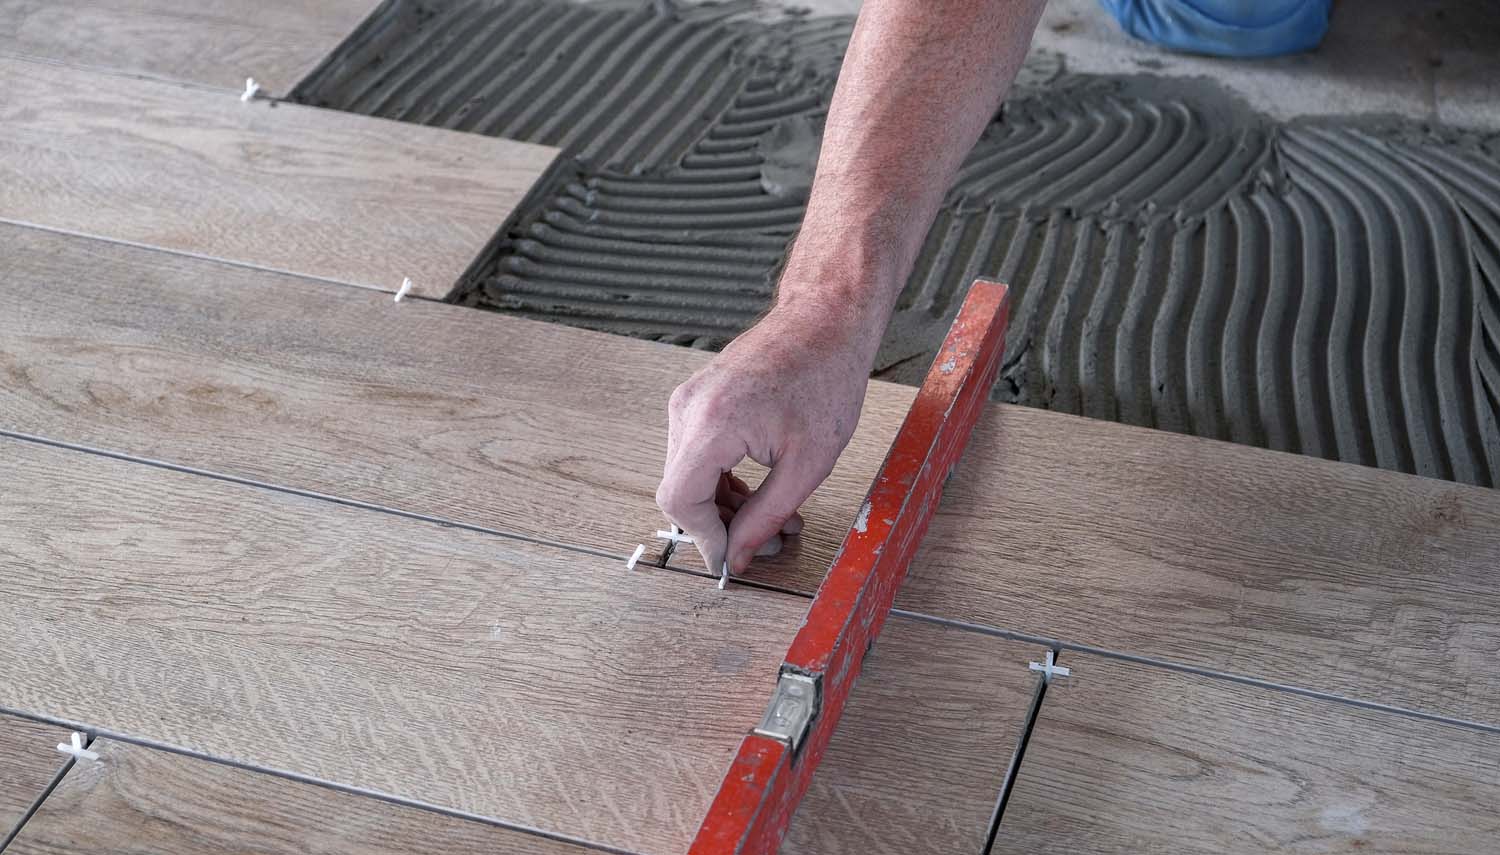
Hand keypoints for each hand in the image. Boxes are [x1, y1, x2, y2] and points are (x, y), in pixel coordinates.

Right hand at [657, 303, 874, 572]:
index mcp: (711, 423)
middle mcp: (688, 409)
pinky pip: (697, 454)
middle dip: (722, 526)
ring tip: (777, 521)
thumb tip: (737, 556)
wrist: (825, 320)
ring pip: (688, 476)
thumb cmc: (826, 379)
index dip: (705, 539)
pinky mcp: (698, 398)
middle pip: (681, 492)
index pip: (680, 502)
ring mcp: (689, 400)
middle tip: (770, 544)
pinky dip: (723, 480)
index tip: (734, 560)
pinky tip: (760, 493)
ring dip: (725, 506)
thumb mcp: (807, 463)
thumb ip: (765, 515)